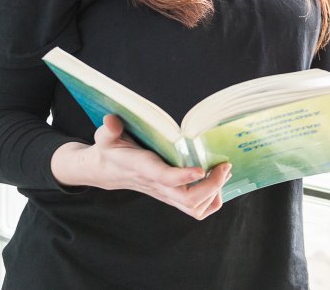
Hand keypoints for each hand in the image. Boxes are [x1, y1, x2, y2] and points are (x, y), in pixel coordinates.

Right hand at [53, 114, 230, 220]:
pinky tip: (216, 181)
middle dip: (212, 185)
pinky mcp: (172, 197)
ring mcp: (166, 194)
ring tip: (223, 171)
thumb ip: (109, 130)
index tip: (201, 169)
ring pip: (195, 208)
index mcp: (144, 168)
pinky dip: (211, 200)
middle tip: (224, 165)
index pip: (164, 177)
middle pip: (188, 199)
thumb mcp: (105, 137)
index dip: (183, 176)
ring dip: (215, 192)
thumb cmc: (111, 150)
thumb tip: (111, 120)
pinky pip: (196, 209)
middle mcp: (157, 186)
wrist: (107, 170)